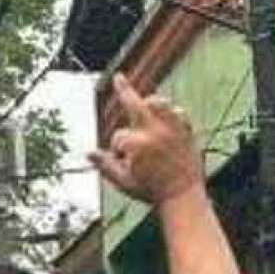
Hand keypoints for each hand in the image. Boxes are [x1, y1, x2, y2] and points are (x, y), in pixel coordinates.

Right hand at [89, 74, 202, 205]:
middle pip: (134, 103)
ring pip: (158, 103)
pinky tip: (166, 120)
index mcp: (137, 144)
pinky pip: (178, 112)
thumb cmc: (152, 190)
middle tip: (118, 78)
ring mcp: (172, 128)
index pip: (118, 137)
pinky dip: (171, 113)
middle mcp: (154, 131)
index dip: (117, 149)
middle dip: (124, 90)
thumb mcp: (123, 182)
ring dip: (150, 103)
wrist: (183, 195)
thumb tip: (88, 153)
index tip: (124, 161)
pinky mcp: (186, 130)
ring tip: (146, 106)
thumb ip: (105, 165)